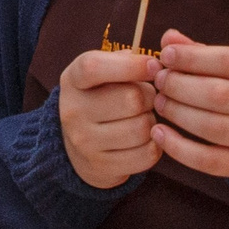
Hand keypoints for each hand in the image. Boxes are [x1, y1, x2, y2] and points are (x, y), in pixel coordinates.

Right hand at [58, 48, 161, 188]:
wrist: (77, 146)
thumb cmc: (100, 99)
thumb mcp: (101, 74)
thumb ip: (125, 62)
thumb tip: (155, 66)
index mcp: (73, 81)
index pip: (95, 67)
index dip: (131, 65)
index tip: (154, 66)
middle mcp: (73, 111)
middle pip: (131, 99)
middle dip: (150, 97)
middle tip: (147, 99)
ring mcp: (85, 143)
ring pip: (142, 128)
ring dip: (151, 122)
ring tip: (142, 119)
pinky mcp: (102, 167)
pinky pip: (146, 154)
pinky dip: (155, 145)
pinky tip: (145, 139)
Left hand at [146, 29, 228, 187]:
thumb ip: (206, 53)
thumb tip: (169, 37)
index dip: (194, 57)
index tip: (166, 54)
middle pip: (220, 94)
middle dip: (181, 86)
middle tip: (159, 81)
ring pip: (213, 128)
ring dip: (178, 113)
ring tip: (159, 103)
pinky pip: (209, 160)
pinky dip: (179, 148)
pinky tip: (160, 133)